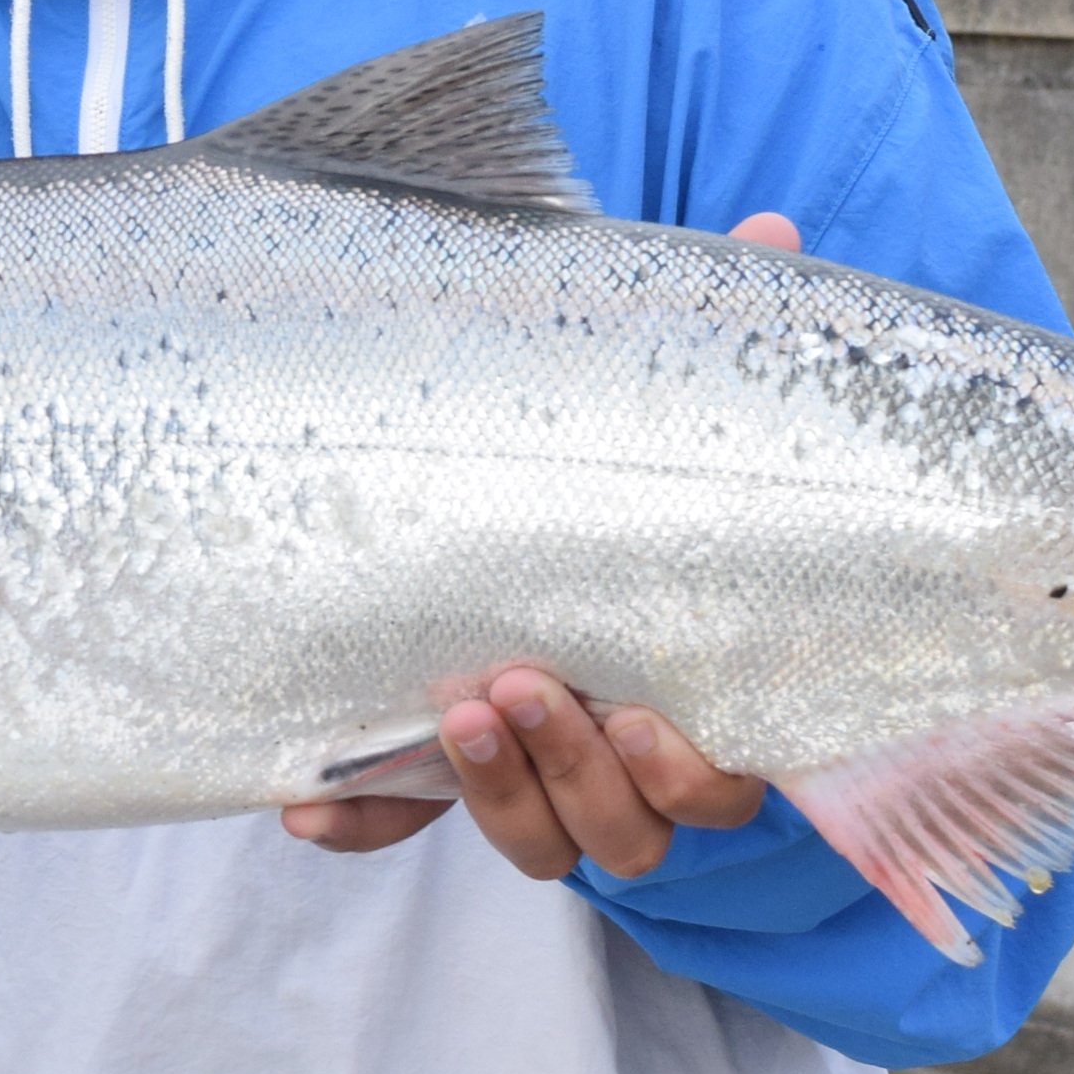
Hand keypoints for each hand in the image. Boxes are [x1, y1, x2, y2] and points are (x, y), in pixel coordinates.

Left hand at [282, 209, 800, 875]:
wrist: (492, 466)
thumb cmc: (602, 446)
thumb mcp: (644, 396)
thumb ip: (708, 334)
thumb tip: (769, 231)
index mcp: (691, 684)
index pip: (724, 776)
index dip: (689, 768)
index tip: (643, 707)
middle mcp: (617, 749)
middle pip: (627, 829)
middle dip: (577, 772)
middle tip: (523, 679)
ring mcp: (524, 767)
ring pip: (539, 842)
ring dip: (496, 793)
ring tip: (452, 703)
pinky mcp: (425, 766)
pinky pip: (394, 823)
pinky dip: (359, 822)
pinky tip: (303, 804)